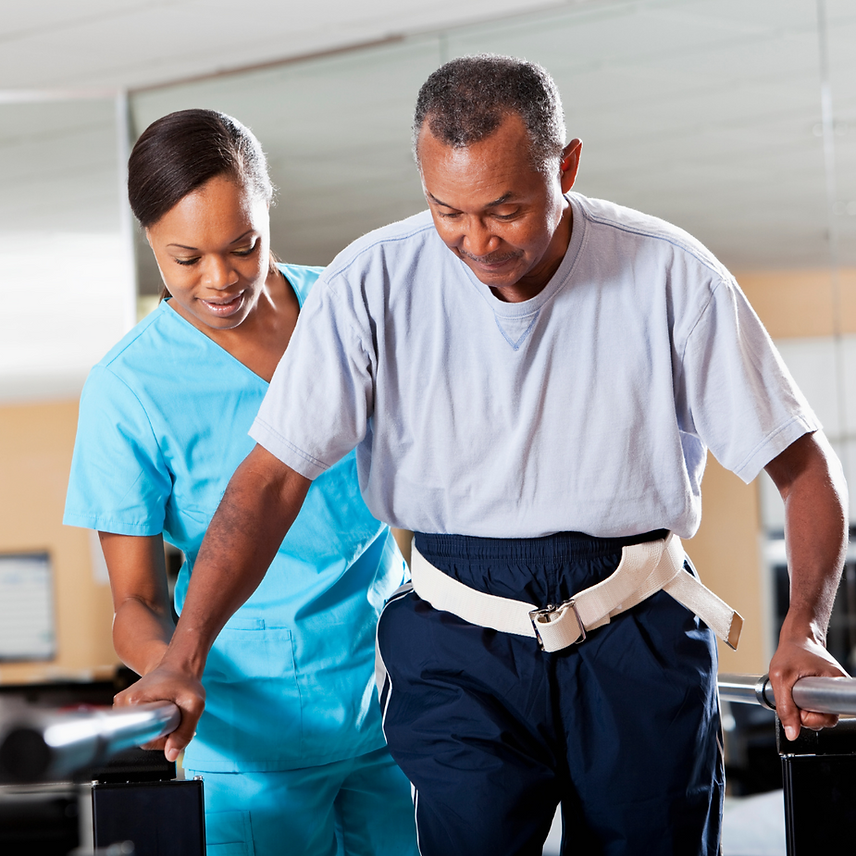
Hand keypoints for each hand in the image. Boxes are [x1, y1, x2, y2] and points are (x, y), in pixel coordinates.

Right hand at [114, 664, 205, 761]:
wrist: (180, 665)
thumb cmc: (186, 680)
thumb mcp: (194, 705)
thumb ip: (184, 732)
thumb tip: (170, 755)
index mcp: (133, 701)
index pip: (144, 738)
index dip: (163, 737)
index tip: (174, 722)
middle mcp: (123, 702)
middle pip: (142, 735)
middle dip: (162, 731)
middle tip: (175, 714)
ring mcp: (123, 704)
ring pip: (142, 731)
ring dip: (159, 726)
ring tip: (170, 709)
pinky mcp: (127, 705)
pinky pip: (140, 724)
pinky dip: (154, 722)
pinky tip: (163, 709)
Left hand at [768, 627, 848, 741]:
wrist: (797, 637)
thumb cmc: (791, 652)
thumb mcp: (780, 677)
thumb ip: (785, 707)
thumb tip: (792, 734)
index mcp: (835, 684)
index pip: (830, 717)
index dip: (811, 717)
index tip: (799, 707)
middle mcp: (837, 688)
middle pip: (826, 719)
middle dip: (806, 715)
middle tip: (793, 698)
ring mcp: (832, 689)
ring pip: (821, 714)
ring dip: (804, 709)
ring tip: (794, 692)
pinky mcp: (826, 689)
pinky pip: (818, 705)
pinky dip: (806, 703)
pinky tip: (799, 693)